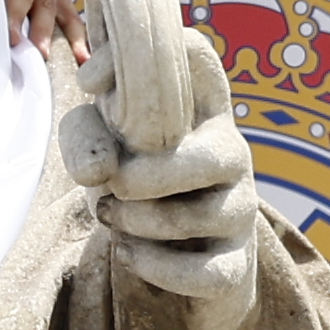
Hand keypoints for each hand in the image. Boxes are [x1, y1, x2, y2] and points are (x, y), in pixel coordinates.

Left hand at [60, 36, 258, 329]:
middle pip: (215, 156)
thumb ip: (88, 136)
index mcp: (198, 110)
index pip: (199, 59)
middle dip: (146, 177)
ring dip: (138, 221)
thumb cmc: (134, 184)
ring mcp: (241, 209)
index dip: (152, 57)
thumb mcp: (101, 148)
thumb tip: (100, 166)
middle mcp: (232, 152)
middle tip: (110, 185)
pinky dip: (156, 265)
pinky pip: (206, 272)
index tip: (95, 80)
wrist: (172, 259)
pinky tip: (127, 251)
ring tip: (110, 217)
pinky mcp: (236, 265)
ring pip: (200, 216)